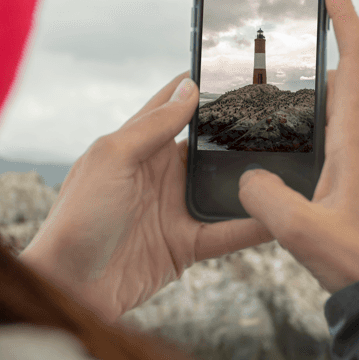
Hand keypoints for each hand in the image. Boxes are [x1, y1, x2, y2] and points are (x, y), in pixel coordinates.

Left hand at [19, 72, 273, 322]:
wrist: (67, 288)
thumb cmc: (75, 218)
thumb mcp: (111, 159)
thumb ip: (152, 126)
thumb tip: (189, 88)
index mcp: (136, 146)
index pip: (173, 106)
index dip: (200, 87)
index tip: (236, 70)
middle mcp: (159, 173)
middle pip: (208, 146)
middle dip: (239, 132)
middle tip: (281, 114)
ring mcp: (175, 208)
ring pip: (224, 187)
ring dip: (252, 179)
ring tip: (291, 162)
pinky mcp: (186, 244)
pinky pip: (227, 232)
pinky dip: (253, 225)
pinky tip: (278, 216)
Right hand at [238, 0, 358, 293]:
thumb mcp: (305, 233)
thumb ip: (267, 199)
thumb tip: (249, 178)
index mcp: (357, 141)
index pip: (355, 61)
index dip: (344, 16)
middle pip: (344, 77)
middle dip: (322, 42)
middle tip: (291, 24)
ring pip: (333, 112)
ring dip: (311, 88)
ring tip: (273, 79)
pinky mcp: (355, 187)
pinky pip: (327, 142)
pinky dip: (306, 128)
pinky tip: (282, 144)